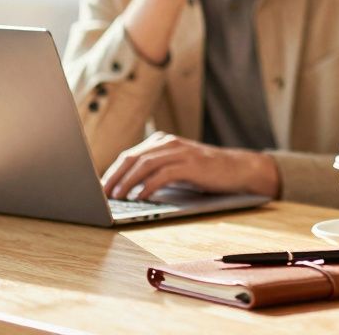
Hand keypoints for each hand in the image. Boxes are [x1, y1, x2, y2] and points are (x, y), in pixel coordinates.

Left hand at [100, 132, 279, 200]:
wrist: (239, 168)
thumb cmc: (206, 172)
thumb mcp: (178, 167)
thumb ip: (156, 170)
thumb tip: (127, 188)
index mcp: (163, 142)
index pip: (129, 156)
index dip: (112, 173)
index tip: (99, 189)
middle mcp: (170, 143)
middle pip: (132, 158)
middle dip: (114, 177)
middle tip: (101, 195)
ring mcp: (181, 152)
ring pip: (144, 165)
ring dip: (127, 182)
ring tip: (117, 197)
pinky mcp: (192, 165)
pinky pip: (163, 174)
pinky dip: (148, 186)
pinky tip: (141, 197)